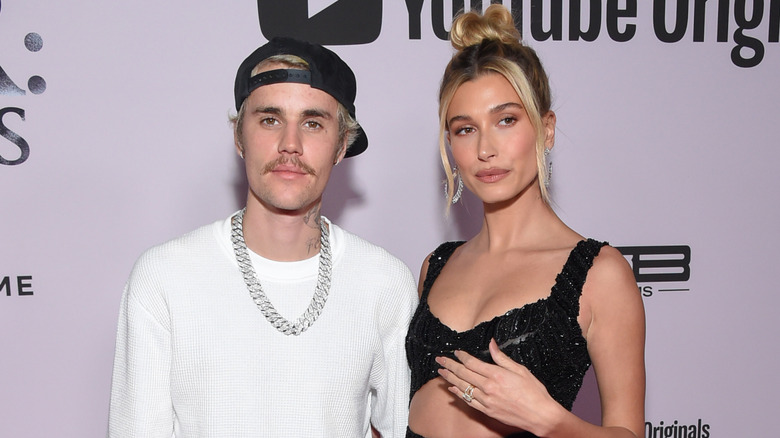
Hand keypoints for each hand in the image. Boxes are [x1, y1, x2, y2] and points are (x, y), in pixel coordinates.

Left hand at [435, 339, 563, 433]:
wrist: (540, 416)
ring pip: (463, 387)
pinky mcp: (487, 411)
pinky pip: (469, 401)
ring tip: (441, 372)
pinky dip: (459, 394)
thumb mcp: (520, 370)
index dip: (462, 356)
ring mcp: (486, 400)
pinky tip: (452, 389)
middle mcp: (488, 388)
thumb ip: (502, 358)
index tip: (456, 352)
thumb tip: (491, 344)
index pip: (472, 363)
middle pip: (463, 374)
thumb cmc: (534, 392)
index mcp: (496, 375)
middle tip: (439, 360)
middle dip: (450, 365)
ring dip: (450, 379)